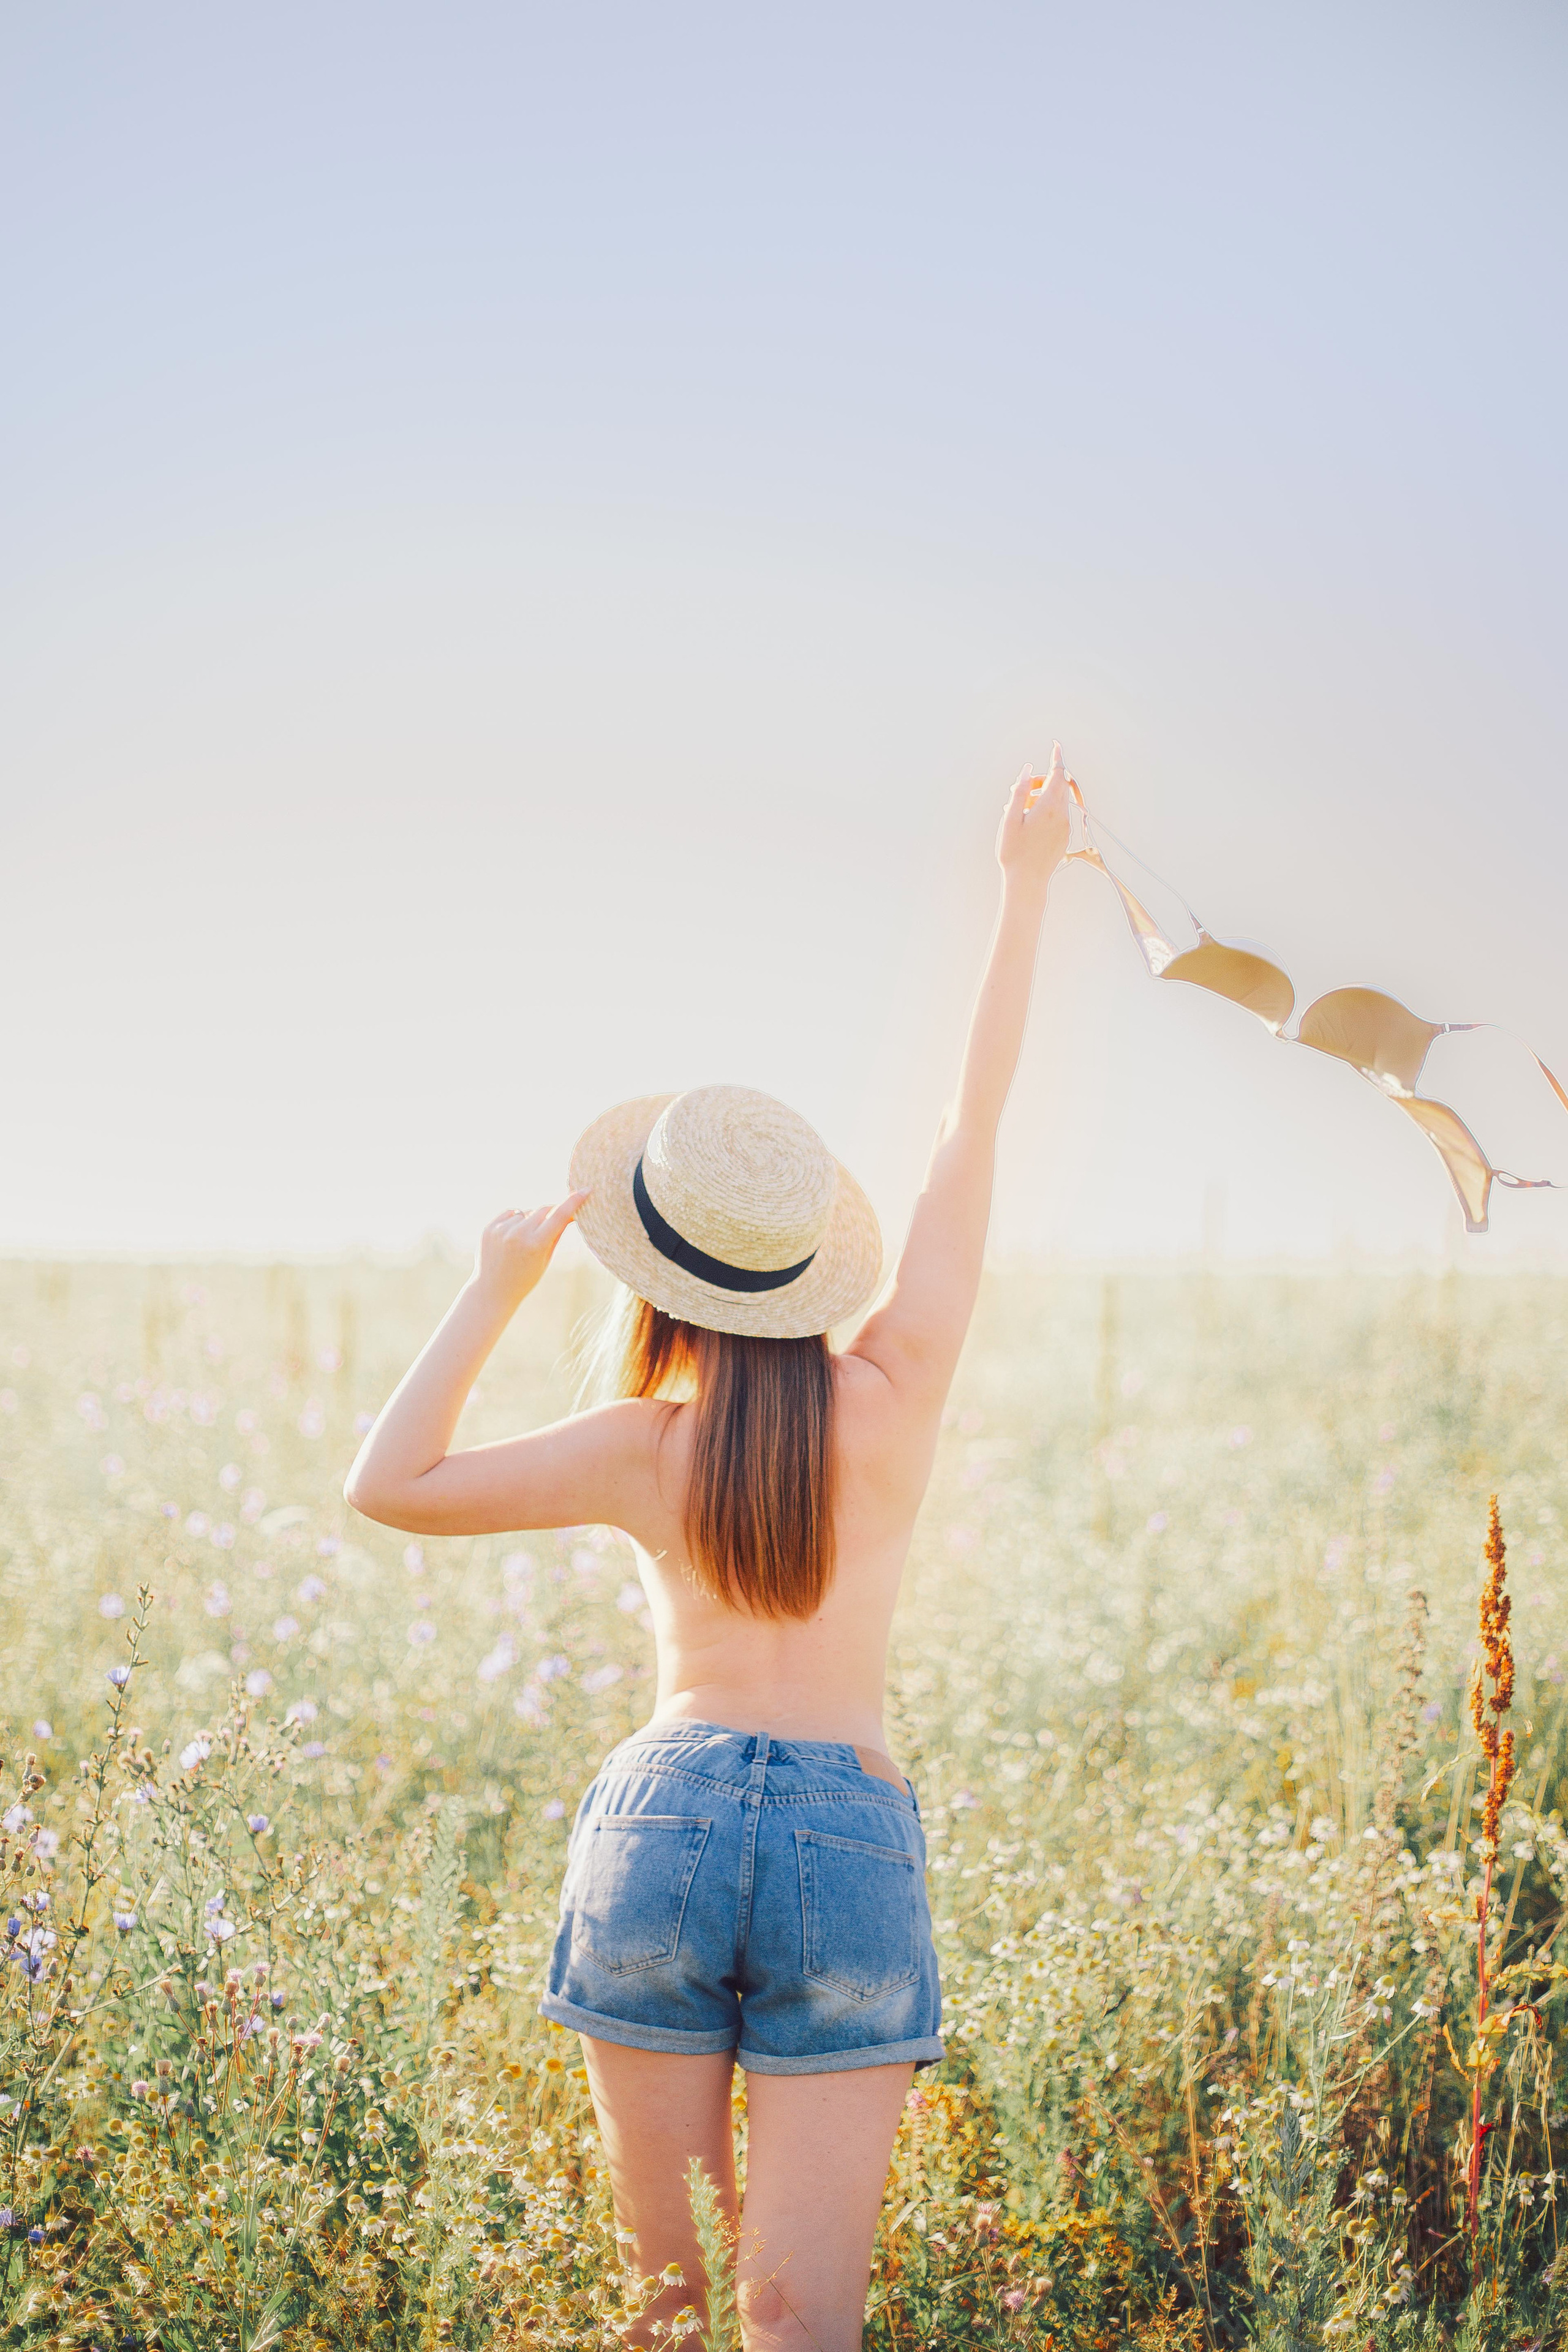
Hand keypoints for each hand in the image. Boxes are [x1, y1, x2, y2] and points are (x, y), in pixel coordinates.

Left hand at [472, 1194, 587, 1311]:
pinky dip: (515, 1220)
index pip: (559, 1215)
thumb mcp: (546, 1258)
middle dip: (550, 1214)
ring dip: (530, 1220)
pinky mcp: (489, 1228)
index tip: (585, 1190)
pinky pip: (510, 1213)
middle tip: (549, 1228)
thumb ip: (557, 1232)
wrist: (493, 1291)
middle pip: (543, 1210)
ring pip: (526, 1212)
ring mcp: (501, 1231)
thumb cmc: (525, 1278)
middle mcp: (518, 1235)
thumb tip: (572, 1212)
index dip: (574, 1201)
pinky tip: (511, 1238)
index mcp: (536, 1245)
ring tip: (523, 1242)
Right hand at [996, 741, 1072, 900]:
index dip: (1057, 757)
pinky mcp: (1064, 836)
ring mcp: (1065, 826)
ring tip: (1019, 809)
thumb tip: (1027, 769)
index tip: (1056, 744)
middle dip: (1041, 779)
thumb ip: (1018, 792)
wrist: (1028, 882)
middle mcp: (1061, 814)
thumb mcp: (1009, 819)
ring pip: (1058, 799)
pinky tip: (1028, 821)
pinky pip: (1058, 813)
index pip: (1058, 773)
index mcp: (1048, 807)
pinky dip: (1046, 809)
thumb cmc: (1013, 852)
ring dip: (1041, 795)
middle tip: (1019, 788)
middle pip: (1058, 784)